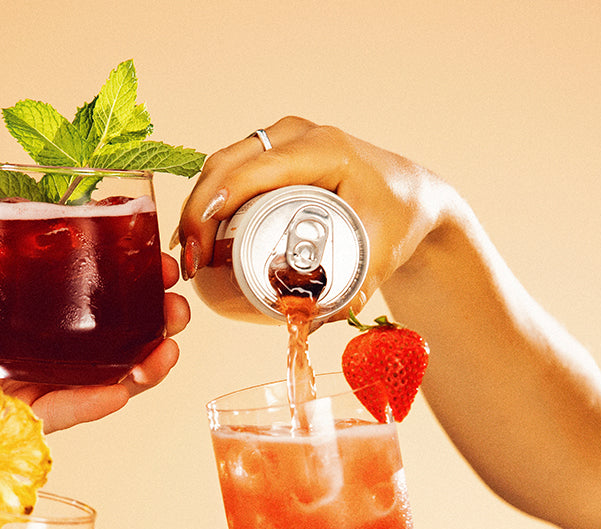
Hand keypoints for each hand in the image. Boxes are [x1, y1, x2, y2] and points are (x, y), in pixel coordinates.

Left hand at [0, 255, 189, 490]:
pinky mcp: (14, 427)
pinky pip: (62, 414)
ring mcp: (21, 386)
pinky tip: (123, 390)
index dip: (111, 273)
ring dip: (136, 363)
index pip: (65, 284)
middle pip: (96, 332)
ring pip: (94, 375)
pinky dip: (93, 404)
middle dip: (143, 318)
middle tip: (175, 304)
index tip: (149, 257)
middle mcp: (19, 345)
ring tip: (168, 348)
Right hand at [175, 117, 447, 310]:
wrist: (412, 196)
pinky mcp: (275, 154)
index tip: (198, 250)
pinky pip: (231, 169)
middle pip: (226, 165)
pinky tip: (199, 234)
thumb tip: (315, 321)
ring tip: (190, 255)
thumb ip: (355, 290)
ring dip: (197, 206)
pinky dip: (210, 199)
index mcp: (323, 150)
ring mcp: (284, 140)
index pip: (251, 172)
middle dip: (196, 212)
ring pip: (222, 165)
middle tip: (188, 262)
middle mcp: (299, 136)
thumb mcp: (382, 254)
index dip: (213, 207)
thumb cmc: (399, 218)